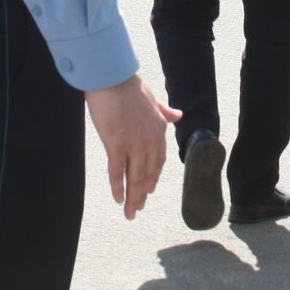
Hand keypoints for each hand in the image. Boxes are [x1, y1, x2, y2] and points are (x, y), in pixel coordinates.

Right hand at [84, 75, 179, 220]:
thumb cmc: (128, 85)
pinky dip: (118, 187)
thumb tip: (178, 115)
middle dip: (143, 193)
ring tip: (130, 212)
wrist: (111, 77)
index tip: (149, 190)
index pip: (158, 160)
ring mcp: (134, 144)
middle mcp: (150, 140)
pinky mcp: (116, 145)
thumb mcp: (153, 98)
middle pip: (147, 174)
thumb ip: (165, 110)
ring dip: (133, 197)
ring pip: (135, 177)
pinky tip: (118, 199)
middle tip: (138, 209)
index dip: (153, 177)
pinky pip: (118, 171)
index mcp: (159, 129)